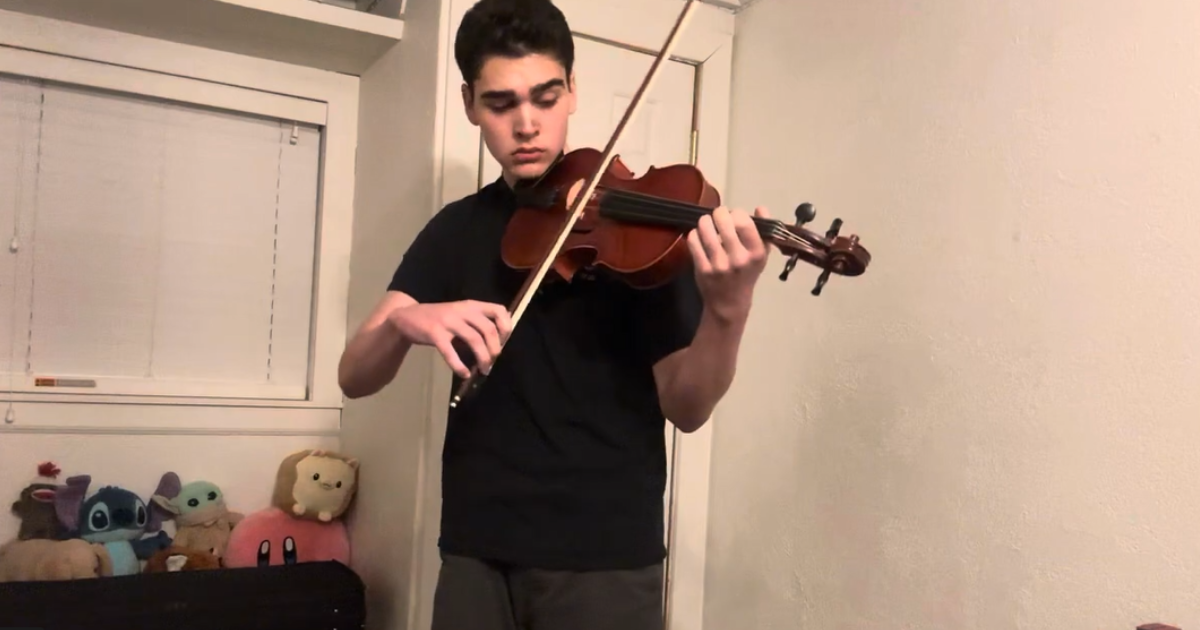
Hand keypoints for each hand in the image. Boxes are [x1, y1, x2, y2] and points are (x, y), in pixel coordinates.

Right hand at [387, 300, 511, 377]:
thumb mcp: (459, 314)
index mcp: (470, 305)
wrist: (406, 318)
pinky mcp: (434, 333)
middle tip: (493, 361)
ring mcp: (448, 321)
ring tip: (484, 370)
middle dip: (495, 348)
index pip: (497, 310)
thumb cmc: (437, 319)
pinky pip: (451, 352)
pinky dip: (459, 365)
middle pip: (488, 328)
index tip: (504, 341)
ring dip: (483, 358)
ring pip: (474, 339)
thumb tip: (497, 341)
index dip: (506, 326)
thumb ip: (476, 321)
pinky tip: (464, 374)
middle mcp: (462, 310)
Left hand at [686, 206, 771, 322]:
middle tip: (718, 216)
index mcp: (756, 253)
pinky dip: (694, 234)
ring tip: (707, 224)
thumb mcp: (761, 256)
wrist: (729, 303)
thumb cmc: (747, 274)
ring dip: (704, 221)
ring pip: (705, 228)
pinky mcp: (702, 269)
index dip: (737, 213)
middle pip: (723, 221)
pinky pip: (693, 241)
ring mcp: (719, 265)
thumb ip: (764, 231)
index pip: (744, 222)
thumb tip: (761, 208)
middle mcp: (739, 259)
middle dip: (719, 213)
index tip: (734, 216)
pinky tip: (699, 236)